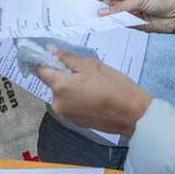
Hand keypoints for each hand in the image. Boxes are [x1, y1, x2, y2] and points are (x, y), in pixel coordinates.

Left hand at [36, 50, 151, 137]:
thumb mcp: (92, 66)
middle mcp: (57, 104)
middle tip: (85, 71)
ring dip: (71, 87)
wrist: (133, 114)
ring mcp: (66, 115)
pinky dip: (78, 99)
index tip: (56, 56)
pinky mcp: (76, 123)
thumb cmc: (114, 86)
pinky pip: (71, 105)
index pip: (41, 70)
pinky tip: (95, 96)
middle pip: (53, 83)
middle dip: (64, 75)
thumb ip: (67, 58)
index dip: (46, 61)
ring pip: (62, 95)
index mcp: (60, 87)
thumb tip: (49, 50)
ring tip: (93, 84)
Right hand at [101, 0, 174, 47]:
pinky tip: (117, 24)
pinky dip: (118, 24)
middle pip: (110, 1)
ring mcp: (132, 11)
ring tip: (112, 19)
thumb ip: (121, 6)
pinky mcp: (135, 23)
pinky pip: (121, 23)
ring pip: (114, 13)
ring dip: (111, 16)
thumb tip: (102, 11)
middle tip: (111, 10)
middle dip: (109, 5)